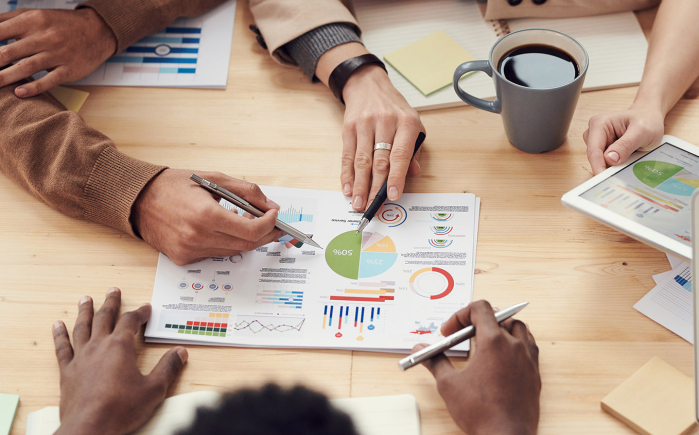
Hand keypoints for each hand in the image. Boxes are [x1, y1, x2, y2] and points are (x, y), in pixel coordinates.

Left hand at [0, 8, 115, 96]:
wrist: (97, 31)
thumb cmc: (62, 24)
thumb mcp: (36, 15)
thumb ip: (9, 20)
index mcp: (32, 21)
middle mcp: (43, 37)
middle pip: (8, 51)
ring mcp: (57, 54)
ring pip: (26, 67)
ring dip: (5, 77)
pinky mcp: (69, 69)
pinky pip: (48, 80)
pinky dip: (33, 88)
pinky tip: (19, 93)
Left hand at [53, 288, 187, 434]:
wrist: (89, 429)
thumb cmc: (121, 410)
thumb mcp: (154, 389)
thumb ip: (168, 368)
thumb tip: (180, 353)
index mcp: (120, 347)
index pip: (131, 321)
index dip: (140, 313)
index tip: (146, 308)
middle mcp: (98, 347)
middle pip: (105, 317)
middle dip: (111, 303)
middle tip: (113, 290)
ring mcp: (80, 358)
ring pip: (82, 327)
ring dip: (85, 311)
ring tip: (86, 298)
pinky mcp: (67, 372)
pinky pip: (62, 348)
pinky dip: (60, 335)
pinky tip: (57, 325)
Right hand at [132, 169, 283, 265]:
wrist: (137, 199)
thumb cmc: (174, 185)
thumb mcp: (213, 178)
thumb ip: (246, 192)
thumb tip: (270, 206)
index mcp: (205, 215)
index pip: (251, 231)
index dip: (269, 224)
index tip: (274, 214)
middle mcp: (197, 237)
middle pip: (247, 245)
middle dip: (265, 234)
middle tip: (273, 223)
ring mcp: (189, 251)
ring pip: (233, 251)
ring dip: (246, 238)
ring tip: (247, 221)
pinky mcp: (183, 259)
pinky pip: (215, 254)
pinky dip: (226, 243)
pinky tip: (224, 229)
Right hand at [342, 66, 424, 210]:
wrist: (369, 86)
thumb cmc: (395, 110)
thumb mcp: (413, 124)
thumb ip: (414, 151)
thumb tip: (413, 174)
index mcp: (406, 123)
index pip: (401, 155)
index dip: (397, 177)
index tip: (394, 195)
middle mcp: (385, 122)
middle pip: (379, 161)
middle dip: (375, 187)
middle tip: (372, 206)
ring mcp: (365, 124)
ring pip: (362, 160)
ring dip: (359, 185)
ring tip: (358, 202)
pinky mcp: (349, 128)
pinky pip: (347, 155)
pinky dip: (347, 174)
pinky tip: (348, 187)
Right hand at [413, 300, 540, 434]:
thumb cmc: (481, 413)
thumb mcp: (449, 385)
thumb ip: (435, 361)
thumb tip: (421, 350)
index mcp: (493, 342)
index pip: (480, 308)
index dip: (461, 315)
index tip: (450, 331)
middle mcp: (514, 345)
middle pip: (498, 316)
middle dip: (477, 321)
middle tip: (463, 336)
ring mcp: (528, 358)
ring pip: (518, 328)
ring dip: (500, 328)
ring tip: (484, 341)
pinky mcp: (534, 373)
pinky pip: (529, 346)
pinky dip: (515, 343)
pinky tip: (503, 357)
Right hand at [583, 105, 664, 174]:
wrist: (650, 117)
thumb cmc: (647, 120)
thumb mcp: (642, 132)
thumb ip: (625, 145)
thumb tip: (609, 159)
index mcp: (600, 124)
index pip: (594, 150)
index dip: (598, 166)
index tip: (604, 179)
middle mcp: (594, 131)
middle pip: (594, 156)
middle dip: (607, 166)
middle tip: (623, 171)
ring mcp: (597, 140)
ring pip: (599, 160)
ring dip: (612, 164)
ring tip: (630, 157)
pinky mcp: (602, 147)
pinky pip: (605, 161)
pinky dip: (615, 164)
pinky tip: (627, 158)